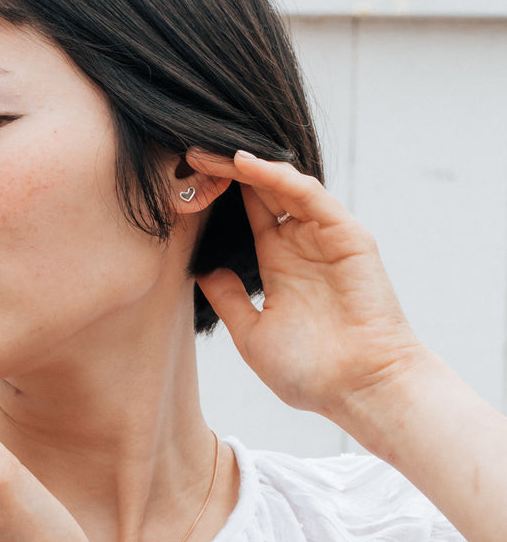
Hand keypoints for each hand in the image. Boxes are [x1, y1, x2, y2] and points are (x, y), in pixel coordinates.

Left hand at [188, 149, 424, 444]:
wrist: (359, 389)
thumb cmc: (309, 371)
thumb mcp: (251, 334)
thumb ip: (228, 299)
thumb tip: (200, 271)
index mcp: (277, 263)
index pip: (245, 214)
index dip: (218, 194)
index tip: (182, 179)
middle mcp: (299, 244)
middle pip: (259, 193)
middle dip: (225, 172)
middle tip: (187, 152)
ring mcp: (323, 237)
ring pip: (282, 186)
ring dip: (245, 167)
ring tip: (206, 153)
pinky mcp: (347, 235)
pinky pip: (309, 196)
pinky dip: (278, 177)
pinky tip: (245, 165)